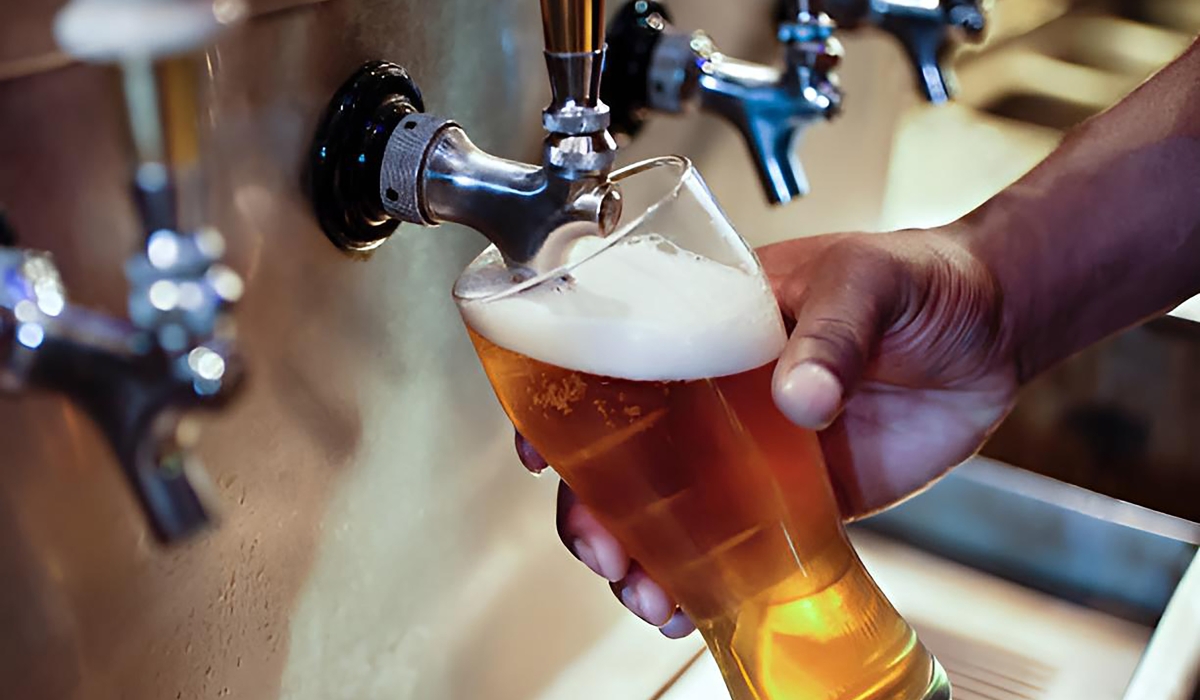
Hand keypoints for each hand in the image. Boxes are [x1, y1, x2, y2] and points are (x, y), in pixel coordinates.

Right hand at [516, 228, 1018, 637]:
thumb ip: (832, 333)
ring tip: (645, 594)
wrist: (994, 327)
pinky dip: (704, 578)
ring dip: (638, 555)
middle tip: (601, 545)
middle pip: (623, 455)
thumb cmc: (920, 276)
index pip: (609, 364)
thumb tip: (798, 397)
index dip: (561, 408)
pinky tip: (689, 605)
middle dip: (592, 508)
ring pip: (667, 510)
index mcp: (706, 323)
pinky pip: (735, 544)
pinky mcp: (797, 498)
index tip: (540, 448)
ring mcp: (750, 451)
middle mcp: (712, 393)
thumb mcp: (868, 280)